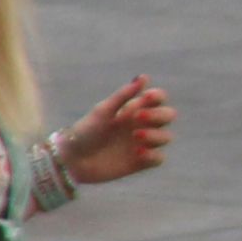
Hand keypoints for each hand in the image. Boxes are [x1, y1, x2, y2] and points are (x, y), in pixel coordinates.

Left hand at [58, 79, 173, 185]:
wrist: (73, 160)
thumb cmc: (85, 131)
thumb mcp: (103, 111)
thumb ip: (123, 95)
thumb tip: (143, 77)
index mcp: (132, 109)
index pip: (157, 98)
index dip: (157, 96)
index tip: (145, 98)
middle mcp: (141, 125)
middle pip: (168, 116)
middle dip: (159, 115)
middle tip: (138, 119)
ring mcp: (142, 144)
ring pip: (166, 137)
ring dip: (155, 135)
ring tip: (135, 137)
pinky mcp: (140, 162)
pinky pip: (159, 158)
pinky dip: (153, 155)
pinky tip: (138, 153)